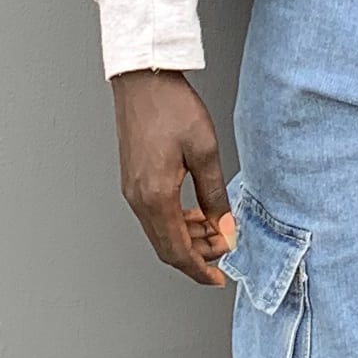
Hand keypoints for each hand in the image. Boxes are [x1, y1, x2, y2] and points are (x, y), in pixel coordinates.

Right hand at [113, 69, 236, 284]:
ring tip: (215, 229)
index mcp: (155, 196)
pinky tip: (195, 212)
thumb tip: (225, 229)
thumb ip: (215, 196)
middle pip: (166, 246)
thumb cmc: (171, 107)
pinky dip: (176, 222)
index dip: (199, 270)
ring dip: (187, 238)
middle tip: (224, 248)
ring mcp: (132, 190)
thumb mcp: (205, 151)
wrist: (144, 78)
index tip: (217, 278)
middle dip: (197, 255)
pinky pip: (154, 215)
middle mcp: (138, 198)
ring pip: (160, 232)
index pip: (177, 251)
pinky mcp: (133, 179)